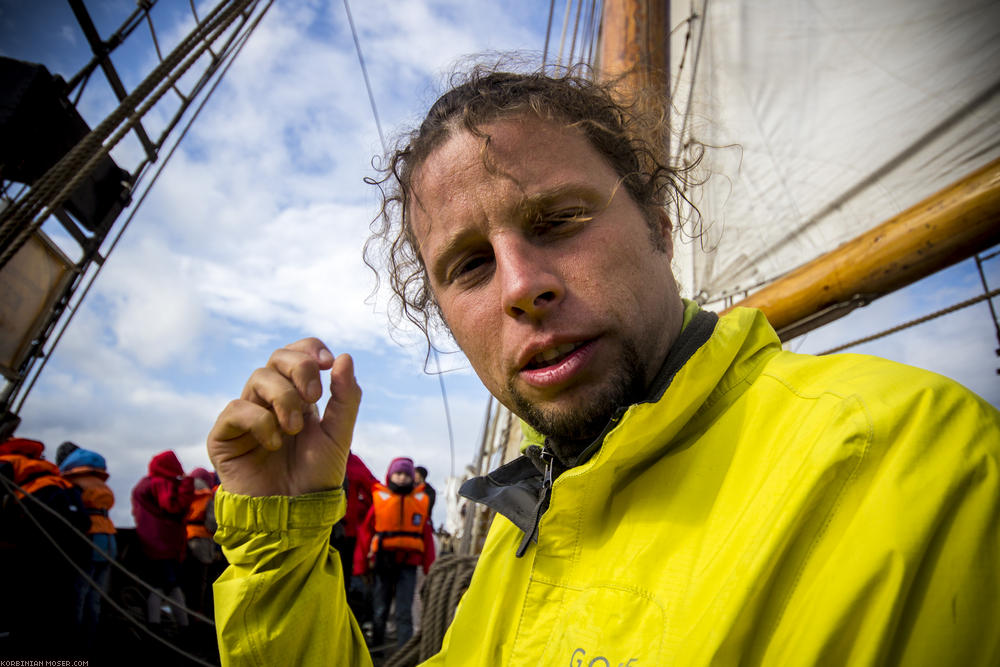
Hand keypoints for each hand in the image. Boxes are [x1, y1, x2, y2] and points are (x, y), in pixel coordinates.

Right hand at [206, 338, 361, 496]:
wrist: (294, 515)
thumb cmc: (316, 477)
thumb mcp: (339, 435)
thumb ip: (346, 398)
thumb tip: (344, 357)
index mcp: (298, 396)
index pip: (297, 354)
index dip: (309, 349)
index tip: (327, 361)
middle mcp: (269, 401)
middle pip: (277, 358)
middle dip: (300, 369)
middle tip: (314, 396)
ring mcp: (246, 415)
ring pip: (258, 378)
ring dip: (284, 398)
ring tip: (294, 428)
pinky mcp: (224, 435)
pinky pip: (236, 409)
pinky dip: (260, 422)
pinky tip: (273, 444)